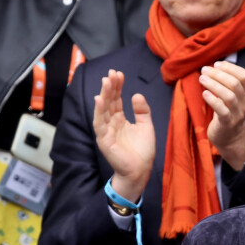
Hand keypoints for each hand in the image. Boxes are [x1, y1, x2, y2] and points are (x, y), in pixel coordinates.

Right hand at [92, 69, 154, 202]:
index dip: (117, 87)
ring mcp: (106, 132)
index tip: (119, 74)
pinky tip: (99, 99)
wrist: (140, 171)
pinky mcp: (104, 140)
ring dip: (104, 95)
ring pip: (103, 110)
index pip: (116, 100)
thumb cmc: (142, 152)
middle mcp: (111, 124)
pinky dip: (98, 111)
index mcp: (120, 120)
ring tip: (106, 81)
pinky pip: (99, 124)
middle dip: (110, 87)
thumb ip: (142, 111)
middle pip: (108, 102)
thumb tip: (136, 94)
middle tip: (112, 73)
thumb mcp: (146, 126)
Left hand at [200, 61, 244, 170]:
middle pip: (235, 83)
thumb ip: (226, 85)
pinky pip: (221, 109)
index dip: (230, 68)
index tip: (216, 64)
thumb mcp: (230, 98)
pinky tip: (204, 93)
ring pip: (229, 95)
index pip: (244, 76)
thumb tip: (213, 67)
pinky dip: (212, 100)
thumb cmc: (227, 114)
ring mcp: (238, 114)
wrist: (230, 139)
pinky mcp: (227, 123)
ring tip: (202, 79)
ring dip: (213, 84)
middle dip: (218, 74)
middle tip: (204, 70)